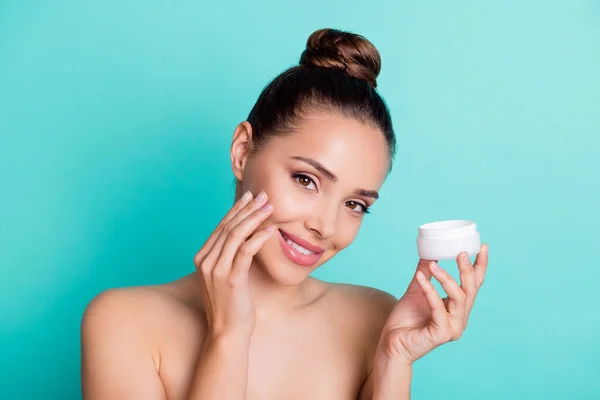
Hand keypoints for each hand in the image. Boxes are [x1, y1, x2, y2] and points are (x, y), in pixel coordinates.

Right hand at [193, 190, 274, 339]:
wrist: (227, 331)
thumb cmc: (231, 304)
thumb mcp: (227, 275)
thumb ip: (231, 256)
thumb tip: (247, 235)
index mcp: (203, 258)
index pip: (221, 226)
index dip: (237, 209)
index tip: (251, 197)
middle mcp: (206, 261)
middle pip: (228, 227)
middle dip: (247, 208)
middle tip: (264, 196)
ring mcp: (216, 270)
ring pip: (236, 235)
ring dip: (254, 218)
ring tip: (270, 208)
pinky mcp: (230, 279)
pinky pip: (245, 251)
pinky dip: (258, 237)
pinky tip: (270, 229)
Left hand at [378, 244, 488, 364]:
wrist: (391, 341)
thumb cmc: (405, 319)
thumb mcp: (417, 289)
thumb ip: (425, 273)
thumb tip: (430, 252)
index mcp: (457, 308)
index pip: (474, 285)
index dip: (480, 266)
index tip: (483, 246)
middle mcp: (459, 318)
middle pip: (470, 290)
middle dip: (468, 270)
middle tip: (461, 252)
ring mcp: (453, 327)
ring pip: (459, 298)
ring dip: (447, 279)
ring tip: (434, 265)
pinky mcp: (441, 334)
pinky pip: (438, 308)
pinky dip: (430, 291)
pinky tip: (421, 278)